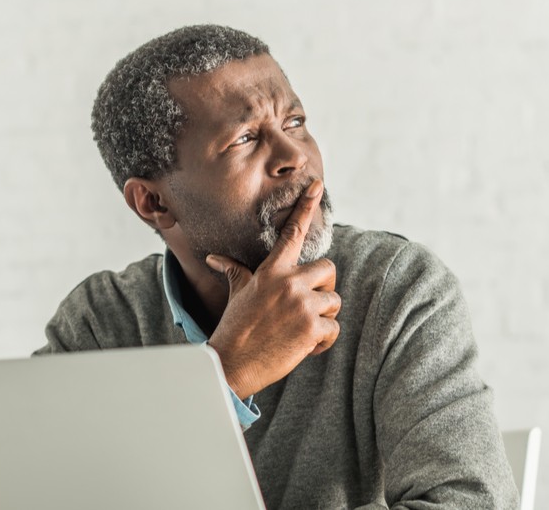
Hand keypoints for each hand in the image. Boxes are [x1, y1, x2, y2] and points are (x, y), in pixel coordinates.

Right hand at [205, 179, 340, 399]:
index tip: (317, 186)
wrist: (231, 363)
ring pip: (334, 302)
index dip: (306, 207)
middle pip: (328, 269)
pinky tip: (304, 347)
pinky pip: (334, 329)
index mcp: (271, 271)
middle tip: (307, 305)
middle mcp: (289, 282)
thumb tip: (214, 258)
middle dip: (324, 288)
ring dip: (323, 318)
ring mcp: (301, 304)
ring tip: (300, 331)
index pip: (292, 232)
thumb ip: (234, 271)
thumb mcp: (237, 294)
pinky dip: (323, 341)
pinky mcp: (311, 328)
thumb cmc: (235, 328)